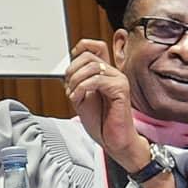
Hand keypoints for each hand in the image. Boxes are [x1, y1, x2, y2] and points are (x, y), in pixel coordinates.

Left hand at [64, 39, 148, 169]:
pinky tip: (78, 99)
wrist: (114, 141)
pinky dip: (82, 88)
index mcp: (105, 73)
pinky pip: (97, 80)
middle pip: (89, 55)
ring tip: (73, 95)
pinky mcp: (121, 89)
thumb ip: (77, 82)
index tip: (70, 65)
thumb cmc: (101, 122)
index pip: (96, 46)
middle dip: (72, 70)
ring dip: (75, 80)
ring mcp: (118, 80)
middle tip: (68, 86)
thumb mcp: (82, 98)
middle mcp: (113, 73)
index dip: (80, 49)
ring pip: (92, 66)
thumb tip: (67, 70)